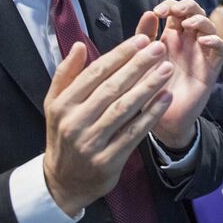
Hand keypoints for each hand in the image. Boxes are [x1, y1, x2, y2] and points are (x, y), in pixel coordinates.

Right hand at [42, 37, 173, 215]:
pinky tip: (166, 98)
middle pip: (112, 88)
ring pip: (124, 109)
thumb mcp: (55, 104)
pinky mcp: (108, 160)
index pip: (95, 73)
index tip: (142, 39)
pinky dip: (151, 115)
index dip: (120, 55)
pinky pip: (134, 133)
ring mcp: (92, 143)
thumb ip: (66, 74)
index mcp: (62, 104)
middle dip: (138, 65)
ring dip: (148, 86)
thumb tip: (78, 45)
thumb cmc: (64, 134)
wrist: (64, 182)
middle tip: (160, 48)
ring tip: (167, 69)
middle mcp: (75, 122)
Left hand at [141, 0, 222, 147]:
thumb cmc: (149, 89)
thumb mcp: (141, 60)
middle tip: (175, 10)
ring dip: (200, 20)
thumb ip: (144, 37)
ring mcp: (200, 54)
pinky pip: (220, 50)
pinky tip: (203, 40)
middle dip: (187, 5)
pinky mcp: (211, 69)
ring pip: (209, 27)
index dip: (170, 5)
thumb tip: (149, 13)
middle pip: (195, 12)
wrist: (160, 121)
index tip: (157, 12)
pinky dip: (215, 41)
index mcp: (170, 37)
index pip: (176, 10)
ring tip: (188, 23)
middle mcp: (187, 42)